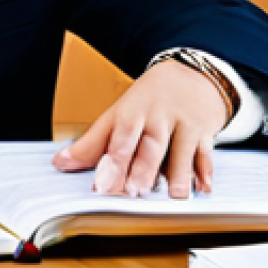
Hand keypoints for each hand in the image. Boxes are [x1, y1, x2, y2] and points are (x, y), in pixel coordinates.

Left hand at [52, 60, 229, 198]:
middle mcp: (157, 117)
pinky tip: (202, 187)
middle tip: (134, 191)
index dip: (111, 161)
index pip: (120, 136)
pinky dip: (205, 172)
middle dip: (142, 169)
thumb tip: (61, 163)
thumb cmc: (149, 99)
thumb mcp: (119, 113)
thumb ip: (92, 142)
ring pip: (181, 151)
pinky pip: (206, 154)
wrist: (191, 73)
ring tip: (173, 195)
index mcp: (132, 112)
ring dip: (178, 175)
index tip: (102, 184)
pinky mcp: (205, 132)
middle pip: (150, 146)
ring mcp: (184, 124)